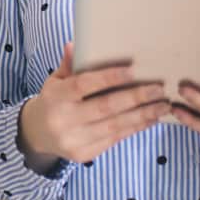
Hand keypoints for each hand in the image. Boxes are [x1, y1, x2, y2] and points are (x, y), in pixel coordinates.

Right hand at [17, 42, 170, 172]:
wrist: (37, 134)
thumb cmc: (53, 101)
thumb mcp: (55, 81)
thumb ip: (68, 65)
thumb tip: (75, 45)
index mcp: (55, 98)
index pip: (83, 85)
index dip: (108, 78)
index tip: (132, 70)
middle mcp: (63, 120)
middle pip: (105, 107)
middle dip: (135, 97)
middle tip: (158, 89)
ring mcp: (74, 140)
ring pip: (115, 126)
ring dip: (142, 115)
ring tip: (163, 105)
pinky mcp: (84, 154)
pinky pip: (115, 139)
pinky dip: (135, 128)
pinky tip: (150, 118)